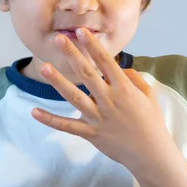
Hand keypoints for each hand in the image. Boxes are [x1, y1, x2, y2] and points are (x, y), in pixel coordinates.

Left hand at [31, 27, 174, 173]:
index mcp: (124, 88)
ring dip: (58, 82)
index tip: (81, 31)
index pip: (105, 61)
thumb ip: (134, 78)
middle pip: (87, 73)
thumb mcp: (149, 95)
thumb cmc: (152, 122)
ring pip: (74, 97)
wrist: (152, 155)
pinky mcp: (91, 134)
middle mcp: (109, 100)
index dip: (92, 45)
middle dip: (72, 54)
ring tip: (44, 67)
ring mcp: (98, 117)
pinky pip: (67, 126)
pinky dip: (50, 120)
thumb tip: (120, 68)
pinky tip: (34, 111)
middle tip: (58, 39)